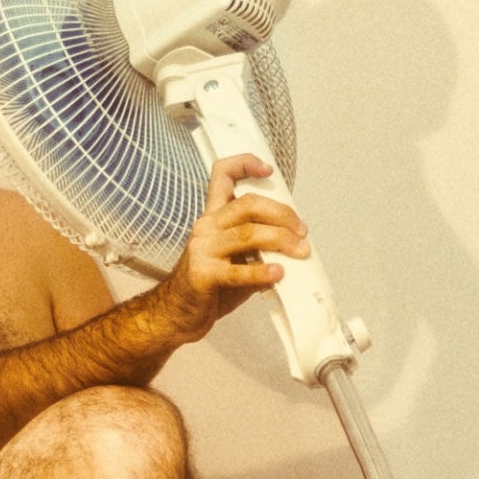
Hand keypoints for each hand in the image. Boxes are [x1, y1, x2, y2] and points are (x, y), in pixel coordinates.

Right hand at [155, 155, 310, 344]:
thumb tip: (295, 247)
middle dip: (281, 214)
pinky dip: (261, 272)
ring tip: (300, 252)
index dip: (244, 164)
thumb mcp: (235, 258)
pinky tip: (278, 274)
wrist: (177, 314)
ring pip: (247, 234)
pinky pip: (237, 271)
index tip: (268, 170)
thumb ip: (259, 247)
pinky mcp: (202, 275)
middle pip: (247, 204)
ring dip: (280, 240)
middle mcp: (206, 227)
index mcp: (213, 217)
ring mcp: (202, 250)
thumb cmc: (209, 286)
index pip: (222, 175)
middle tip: (301, 231)